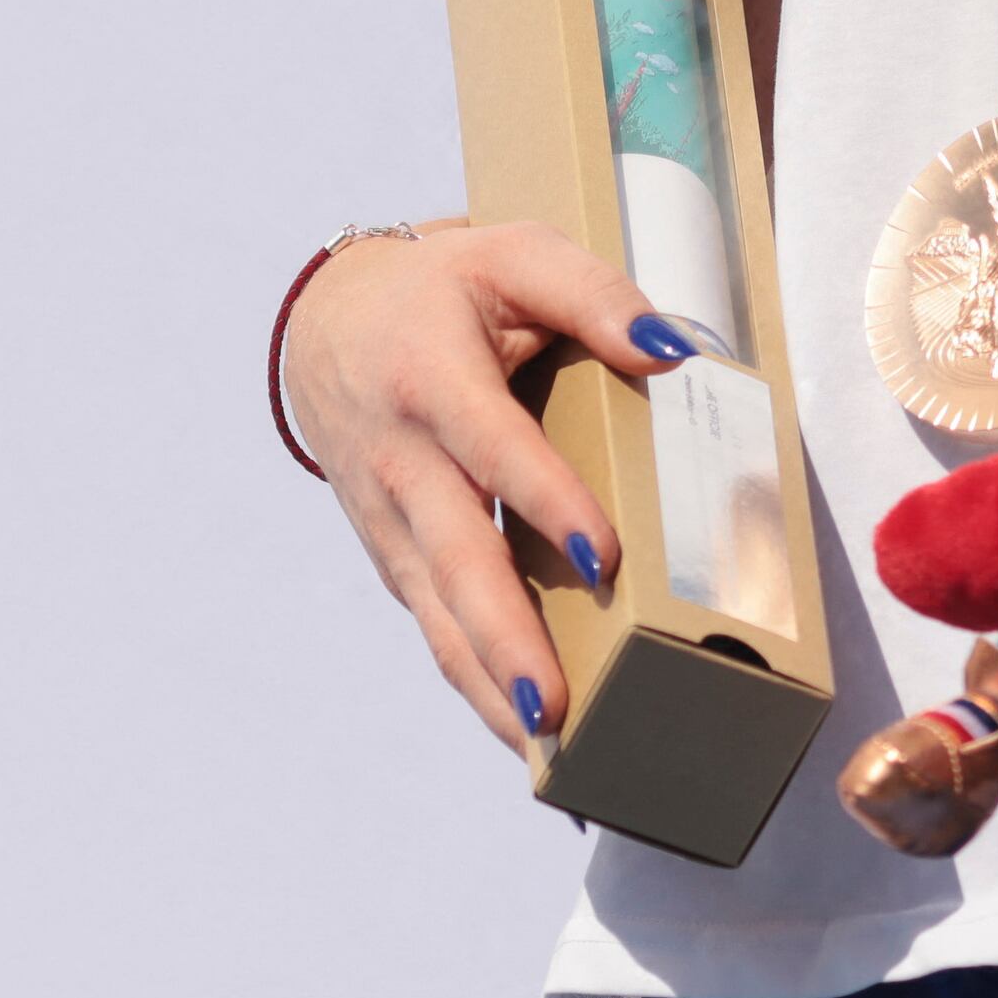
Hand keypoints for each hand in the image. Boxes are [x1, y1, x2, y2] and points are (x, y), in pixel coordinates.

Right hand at [284, 218, 699, 757]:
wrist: (327, 322)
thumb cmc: (443, 288)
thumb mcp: (513, 254)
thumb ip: (592, 293)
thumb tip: (670, 350)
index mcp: (429, 374)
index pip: (492, 444)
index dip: (544, 497)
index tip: (598, 552)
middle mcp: (400, 456)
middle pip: (453, 555)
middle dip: (503, 634)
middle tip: (554, 702)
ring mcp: (389, 515)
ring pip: (436, 609)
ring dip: (486, 679)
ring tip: (546, 742)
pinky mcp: (391, 553)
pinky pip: (432, 622)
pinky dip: (472, 679)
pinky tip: (520, 729)